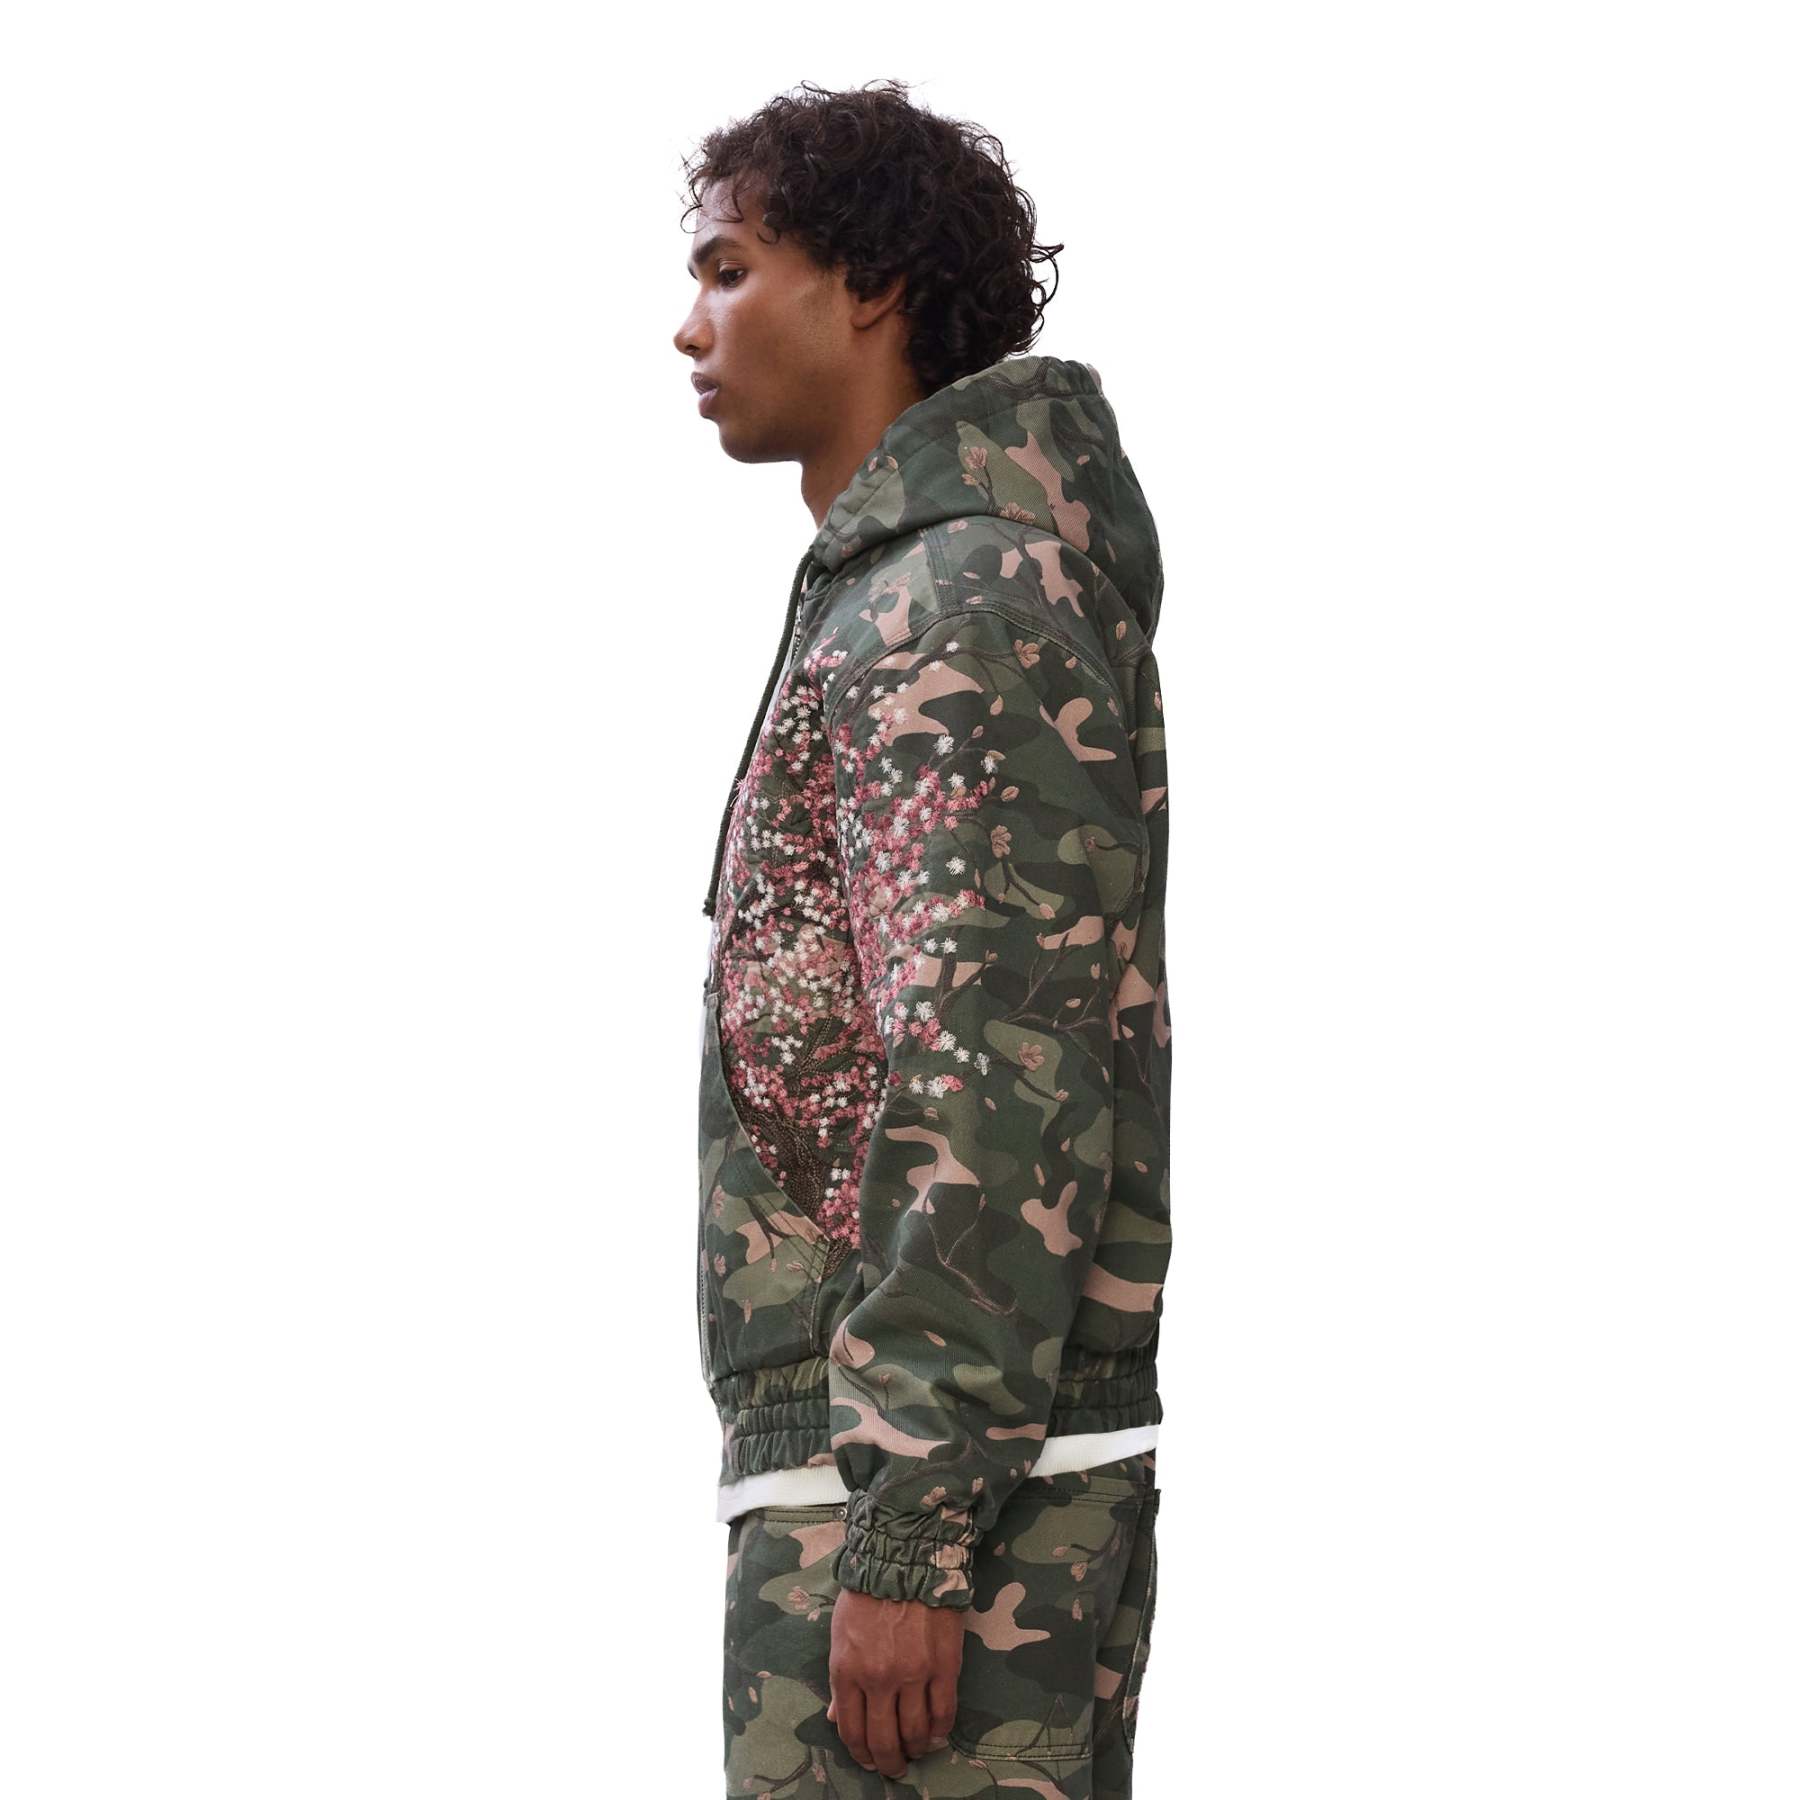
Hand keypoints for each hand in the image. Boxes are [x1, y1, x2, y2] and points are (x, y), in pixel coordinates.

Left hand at [825, 1586, 963, 1777]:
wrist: (905, 1559)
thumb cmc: (867, 1595)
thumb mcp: (840, 1635)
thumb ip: (840, 1680)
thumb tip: (837, 1718)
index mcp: (847, 1671)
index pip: (851, 1730)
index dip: (861, 1754)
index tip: (869, 1760)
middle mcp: (878, 1679)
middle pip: (884, 1740)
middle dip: (888, 1762)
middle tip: (894, 1767)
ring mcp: (913, 1674)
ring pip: (915, 1732)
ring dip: (916, 1749)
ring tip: (917, 1749)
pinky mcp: (944, 1666)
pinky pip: (943, 1713)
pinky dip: (940, 1730)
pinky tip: (936, 1732)